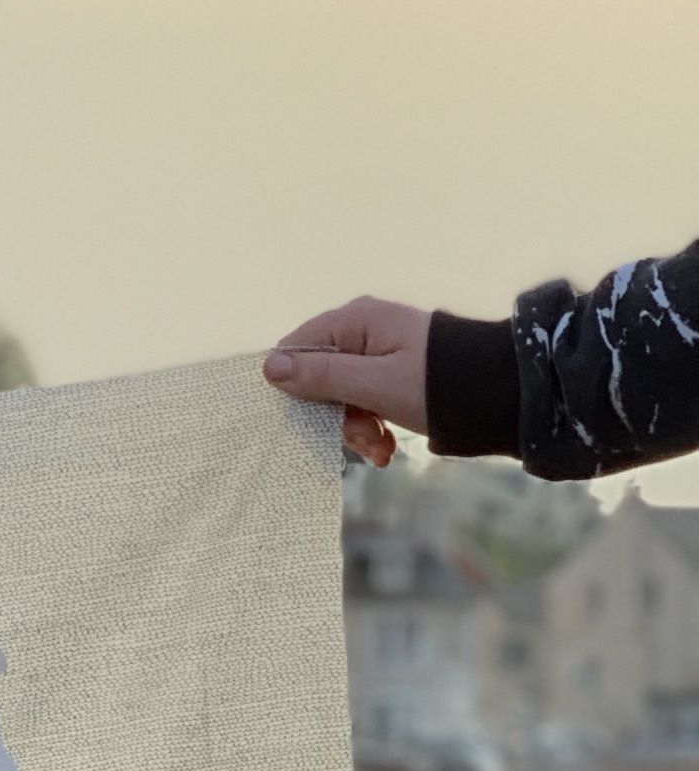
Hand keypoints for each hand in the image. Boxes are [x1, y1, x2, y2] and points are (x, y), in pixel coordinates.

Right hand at [261, 297, 430, 466]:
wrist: (500, 394)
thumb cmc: (436, 385)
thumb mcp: (374, 384)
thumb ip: (321, 376)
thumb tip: (270, 366)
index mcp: (355, 321)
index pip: (295, 349)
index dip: (293, 387)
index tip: (308, 420)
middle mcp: (362, 332)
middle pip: (317, 377)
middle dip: (333, 415)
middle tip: (360, 439)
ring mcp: (378, 354)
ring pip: (340, 396)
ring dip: (354, 429)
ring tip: (380, 449)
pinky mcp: (391, 376)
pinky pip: (363, 402)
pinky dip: (370, 427)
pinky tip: (385, 447)